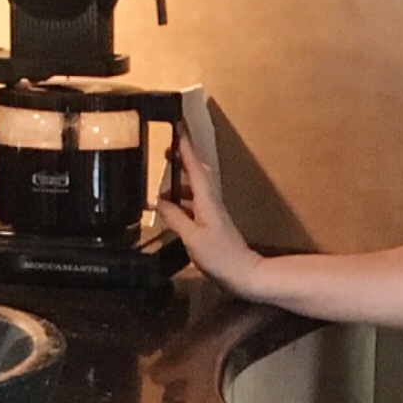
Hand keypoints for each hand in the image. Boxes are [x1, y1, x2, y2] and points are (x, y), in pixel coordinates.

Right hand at [155, 131, 260, 293]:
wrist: (244, 274)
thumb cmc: (220, 257)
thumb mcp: (192, 237)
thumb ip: (175, 218)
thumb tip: (158, 202)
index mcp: (207, 200)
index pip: (195, 167)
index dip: (186, 148)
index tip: (177, 128)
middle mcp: (211, 202)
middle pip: (198, 173)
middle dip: (183, 159)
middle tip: (166, 149)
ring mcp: (213, 213)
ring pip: (196, 188)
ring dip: (181, 179)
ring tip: (163, 177)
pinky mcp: (212, 225)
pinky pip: (194, 203)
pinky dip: (182, 199)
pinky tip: (171, 207)